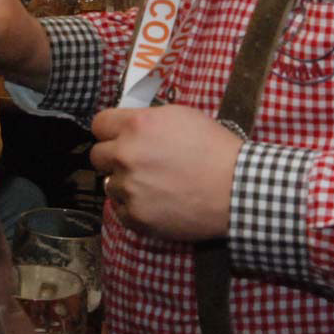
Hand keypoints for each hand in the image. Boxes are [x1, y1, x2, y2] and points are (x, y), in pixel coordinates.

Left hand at [90, 106, 242, 241]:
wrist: (236, 188)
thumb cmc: (215, 148)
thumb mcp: (181, 116)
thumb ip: (147, 119)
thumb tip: (128, 126)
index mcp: (136, 126)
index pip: (99, 124)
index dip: (109, 130)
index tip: (118, 137)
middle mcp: (126, 155)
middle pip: (97, 155)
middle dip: (114, 157)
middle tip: (138, 162)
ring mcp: (129, 188)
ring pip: (110, 184)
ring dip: (126, 184)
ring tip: (155, 185)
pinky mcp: (135, 216)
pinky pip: (119, 209)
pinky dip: (134, 206)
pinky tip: (157, 201)